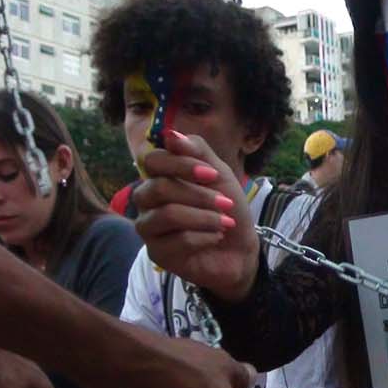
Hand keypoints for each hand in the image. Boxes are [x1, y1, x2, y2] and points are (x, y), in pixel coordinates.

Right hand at [134, 130, 260, 302]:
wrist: (240, 249)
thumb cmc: (226, 208)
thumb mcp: (219, 174)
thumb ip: (196, 152)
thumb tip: (169, 134)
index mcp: (159, 177)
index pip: (152, 161)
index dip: (181, 164)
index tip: (212, 174)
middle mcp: (148, 201)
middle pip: (158, 188)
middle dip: (198, 194)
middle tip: (226, 203)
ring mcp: (149, 228)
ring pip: (167, 215)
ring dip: (204, 217)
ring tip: (225, 222)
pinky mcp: (156, 253)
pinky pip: (176, 241)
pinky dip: (204, 237)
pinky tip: (216, 238)